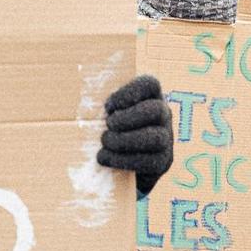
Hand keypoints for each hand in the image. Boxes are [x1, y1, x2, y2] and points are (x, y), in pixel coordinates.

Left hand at [97, 74, 172, 196]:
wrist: (125, 166)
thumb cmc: (111, 131)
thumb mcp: (110, 114)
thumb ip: (106, 108)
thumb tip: (84, 107)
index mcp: (151, 97)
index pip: (150, 84)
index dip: (130, 92)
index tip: (108, 106)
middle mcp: (164, 116)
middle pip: (156, 110)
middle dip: (128, 118)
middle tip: (108, 124)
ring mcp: (166, 140)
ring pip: (155, 138)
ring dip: (124, 140)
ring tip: (105, 141)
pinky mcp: (162, 162)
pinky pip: (148, 162)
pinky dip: (122, 160)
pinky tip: (104, 158)